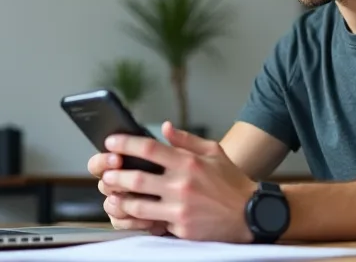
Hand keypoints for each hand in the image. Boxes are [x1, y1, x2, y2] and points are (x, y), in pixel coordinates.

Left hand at [100, 121, 257, 241]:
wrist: (250, 214)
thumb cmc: (231, 182)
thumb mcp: (214, 152)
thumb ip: (186, 139)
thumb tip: (164, 126)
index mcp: (189, 162)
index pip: (149, 149)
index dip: (125, 144)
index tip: (111, 142)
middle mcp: (182, 185)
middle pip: (137, 179)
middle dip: (115, 176)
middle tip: (105, 173)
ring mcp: (180, 209)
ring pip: (138, 206)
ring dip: (121, 200)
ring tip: (112, 195)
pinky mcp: (181, 228)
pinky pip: (153, 224)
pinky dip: (140, 219)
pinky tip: (131, 214)